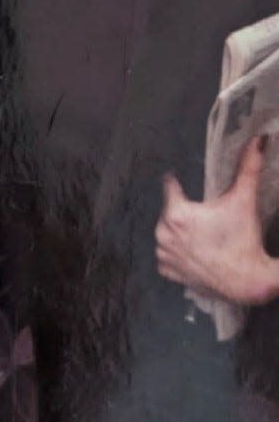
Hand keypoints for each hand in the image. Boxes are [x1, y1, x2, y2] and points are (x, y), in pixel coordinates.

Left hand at [155, 137, 278, 305]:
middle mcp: (162, 233)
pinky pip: (168, 255)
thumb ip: (247, 168)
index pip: (170, 186)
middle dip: (185, 212)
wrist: (248, 281)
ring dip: (180, 232)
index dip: (179, 184)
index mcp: (176, 213)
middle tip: (206, 220)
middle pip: (170, 211)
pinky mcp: (168, 271)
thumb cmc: (243, 239)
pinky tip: (196, 252)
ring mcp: (164, 254)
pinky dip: (178, 253)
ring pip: (168, 233)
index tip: (186, 185)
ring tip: (203, 237)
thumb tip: (257, 140)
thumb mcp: (244, 200)